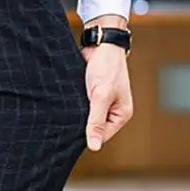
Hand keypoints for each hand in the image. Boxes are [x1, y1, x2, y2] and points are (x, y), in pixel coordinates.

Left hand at [80, 15, 133, 150]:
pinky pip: (82, 108)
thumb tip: (94, 147)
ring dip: (77, 115)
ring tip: (68, 110)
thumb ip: (96, 122)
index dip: (88, 136)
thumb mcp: (101, 96)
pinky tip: (67, 104)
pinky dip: (75, 106)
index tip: (72, 133)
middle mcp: (113, 111)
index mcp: (121, 115)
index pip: (102, 136)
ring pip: (86, 118)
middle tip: (67, 121)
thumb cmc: (106, 67)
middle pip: (94, 128)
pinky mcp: (92, 96)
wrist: (100, 43)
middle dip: (82, 125)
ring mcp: (102, 104)